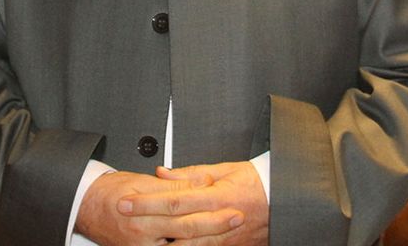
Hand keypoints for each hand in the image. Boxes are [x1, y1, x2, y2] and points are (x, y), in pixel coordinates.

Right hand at [77, 170, 235, 244]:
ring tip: (227, 233)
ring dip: (206, 241)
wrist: (85, 207)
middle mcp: (141, 237)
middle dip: (215, 226)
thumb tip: (203, 182)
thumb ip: (174, 185)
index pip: (182, 211)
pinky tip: (204, 242)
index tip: (229, 203)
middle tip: (236, 218)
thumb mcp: (142, 182)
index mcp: (141, 215)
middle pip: (186, 232)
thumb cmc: (110, 193)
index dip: (208, 208)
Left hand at [122, 162, 266, 245]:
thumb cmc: (256, 182)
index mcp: (216, 196)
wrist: (284, 202)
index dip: (148, 201)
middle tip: (122, 217)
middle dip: (145, 221)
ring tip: (137, 239)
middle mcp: (218, 219)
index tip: (127, 201)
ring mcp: (223, 239)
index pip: (174, 199)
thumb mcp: (225, 169)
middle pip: (174, 224)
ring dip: (160, 243)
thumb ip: (191, 173)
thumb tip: (162, 173)